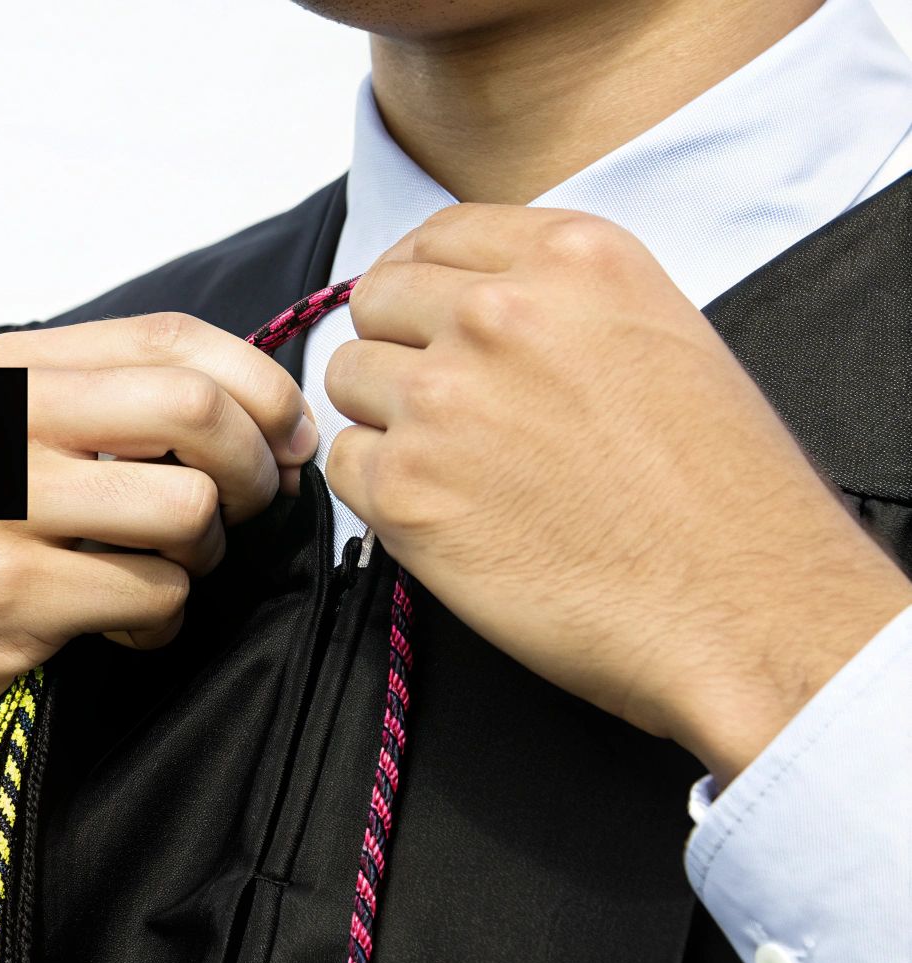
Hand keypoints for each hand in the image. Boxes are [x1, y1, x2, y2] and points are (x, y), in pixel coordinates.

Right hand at [0, 313, 313, 874]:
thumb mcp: (25, 456)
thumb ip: (124, 415)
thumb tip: (274, 418)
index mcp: (10, 370)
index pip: (172, 337)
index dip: (260, 388)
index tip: (287, 441)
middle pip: (192, 407)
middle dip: (253, 469)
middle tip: (243, 514)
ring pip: (185, 506)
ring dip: (203, 556)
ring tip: (162, 575)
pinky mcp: (3, 593)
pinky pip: (152, 594)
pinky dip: (161, 623)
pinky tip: (122, 630)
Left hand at [325, 204, 911, 782]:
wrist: (740, 604)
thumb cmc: (720, 489)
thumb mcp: (659, 332)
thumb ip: (558, 300)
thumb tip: (466, 301)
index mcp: (571, 259)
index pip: (437, 235)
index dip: (421, 281)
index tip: (425, 317)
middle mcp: (498, 313)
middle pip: (377, 299)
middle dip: (397, 345)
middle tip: (441, 403)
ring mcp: (442, 399)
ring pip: (348, 377)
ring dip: (384, 416)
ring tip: (455, 464)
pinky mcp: (405, 489)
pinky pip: (345, 462)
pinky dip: (379, 488)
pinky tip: (447, 512)